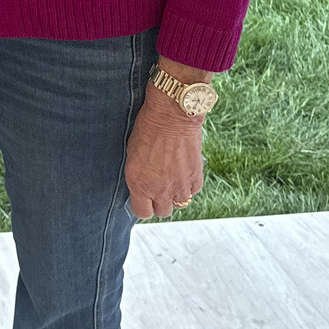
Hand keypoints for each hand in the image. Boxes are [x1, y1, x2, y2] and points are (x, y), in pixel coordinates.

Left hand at [124, 87, 204, 220]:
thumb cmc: (147, 129)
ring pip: (180, 203)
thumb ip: (138, 176)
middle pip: (163, 211)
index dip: (143, 205)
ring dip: (176, 194)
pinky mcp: (195, 176)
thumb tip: (143, 186)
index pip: (142, 212)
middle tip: (158, 188)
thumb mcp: (132, 155)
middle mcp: (160, 189)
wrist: (171, 115)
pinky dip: (189, 184)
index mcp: (140, 184)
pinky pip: (193, 191)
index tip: (144, 198)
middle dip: (160, 202)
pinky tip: (183, 172)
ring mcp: (179, 185)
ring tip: (172, 179)